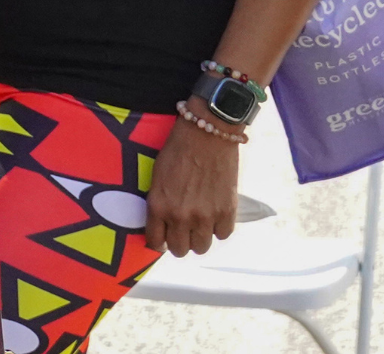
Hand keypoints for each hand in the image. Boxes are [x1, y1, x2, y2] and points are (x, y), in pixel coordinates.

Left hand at [145, 115, 239, 255]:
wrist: (206, 134)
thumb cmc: (177, 151)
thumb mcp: (157, 178)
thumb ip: (160, 204)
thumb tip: (163, 225)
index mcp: (158, 206)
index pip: (155, 242)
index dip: (159, 243)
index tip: (163, 240)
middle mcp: (181, 216)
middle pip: (180, 250)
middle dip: (179, 243)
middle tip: (182, 232)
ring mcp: (205, 216)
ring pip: (202, 247)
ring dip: (200, 238)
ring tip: (199, 225)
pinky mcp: (227, 211)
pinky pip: (223, 235)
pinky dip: (219, 228)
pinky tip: (215, 215)